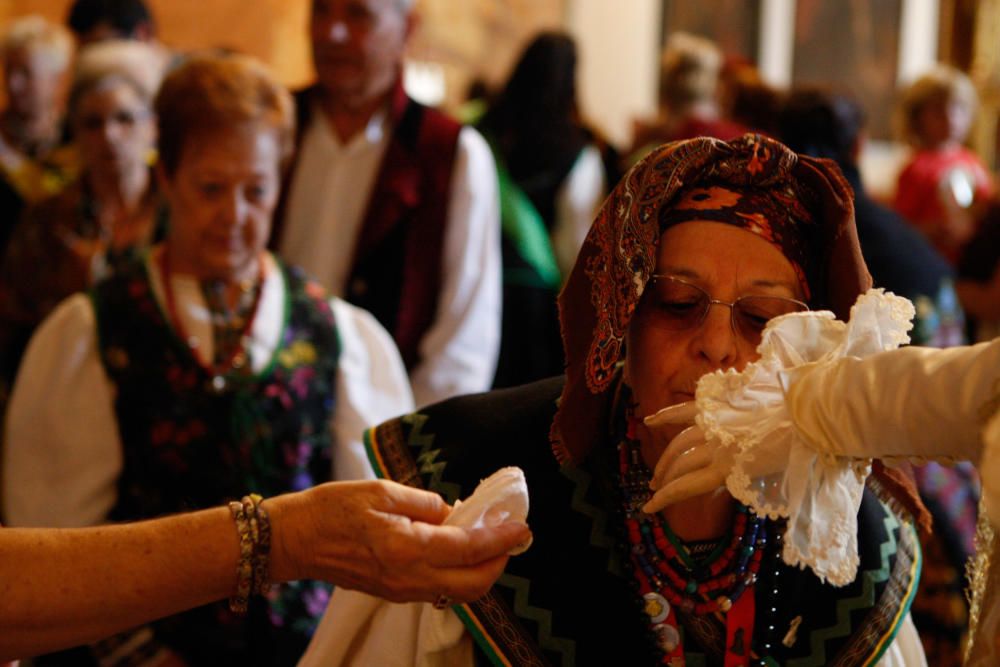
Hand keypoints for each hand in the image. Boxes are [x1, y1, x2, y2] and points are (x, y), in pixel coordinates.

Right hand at [268, 480, 530, 603]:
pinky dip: (461, 574)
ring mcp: (402, 590)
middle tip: (513, 534)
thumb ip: (424, 502)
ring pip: (460, 592)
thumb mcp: (381, 490)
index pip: (468, 548)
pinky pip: (441, 590)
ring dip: (483, 569)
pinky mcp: (396, 592)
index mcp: (406, 547)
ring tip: (493, 540)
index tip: (523, 526)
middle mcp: (408, 577)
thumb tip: (453, 512)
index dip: (501, 539)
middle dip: (500, 561)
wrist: (294, 540)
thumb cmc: (332, 508)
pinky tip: (462, 548)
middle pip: (474, 583)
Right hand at [642, 401, 788, 513]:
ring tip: (658, 471)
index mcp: (730, 470)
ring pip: (680, 443)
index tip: (649, 507)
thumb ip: (745, 477)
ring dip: (665, 458)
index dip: (666, 497)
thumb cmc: (798, 449)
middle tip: (656, 488)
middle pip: (680, 464)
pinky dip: (667, 415)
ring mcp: (714, 426)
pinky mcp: (717, 408)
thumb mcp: (771, 474)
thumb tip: (727, 481)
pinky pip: (685, 411)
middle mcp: (716, 449)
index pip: (687, 485)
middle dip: (664, 479)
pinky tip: (650, 421)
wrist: (808, 415)